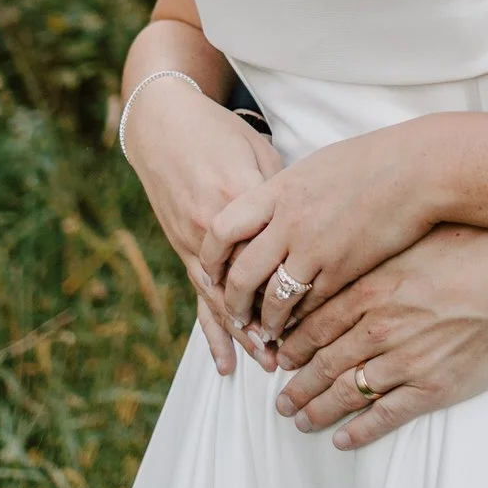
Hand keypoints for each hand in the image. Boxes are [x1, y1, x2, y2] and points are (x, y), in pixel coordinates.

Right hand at [124, 85, 283, 374]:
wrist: (163, 124)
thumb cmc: (220, 132)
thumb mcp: (258, 153)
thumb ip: (280, 194)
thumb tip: (310, 227)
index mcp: (240, 199)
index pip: (273, 251)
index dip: (297, 282)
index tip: (324, 307)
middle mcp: (214, 227)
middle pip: (247, 284)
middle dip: (272, 320)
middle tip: (300, 350)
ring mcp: (194, 241)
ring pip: (222, 299)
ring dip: (245, 334)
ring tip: (268, 363)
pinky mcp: (182, 247)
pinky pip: (200, 296)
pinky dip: (213, 329)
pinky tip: (225, 361)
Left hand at [201, 119, 443, 341]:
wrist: (417, 170)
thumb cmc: (370, 162)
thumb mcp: (313, 168)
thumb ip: (282, 193)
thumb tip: (263, 211)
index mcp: (278, 191)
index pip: (222, 229)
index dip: (210, 256)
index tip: (211, 273)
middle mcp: (290, 221)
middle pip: (241, 273)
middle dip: (232, 303)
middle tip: (234, 317)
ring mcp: (316, 248)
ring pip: (273, 298)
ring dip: (266, 321)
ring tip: (266, 333)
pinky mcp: (344, 270)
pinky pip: (310, 305)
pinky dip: (301, 320)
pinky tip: (301, 327)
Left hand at [273, 226, 487, 448]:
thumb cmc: (474, 248)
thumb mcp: (412, 242)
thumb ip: (375, 260)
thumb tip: (343, 265)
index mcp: (370, 290)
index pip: (314, 325)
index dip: (291, 345)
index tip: (278, 355)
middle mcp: (378, 329)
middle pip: (322, 363)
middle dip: (296, 384)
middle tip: (279, 399)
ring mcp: (403, 362)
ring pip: (346, 393)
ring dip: (317, 410)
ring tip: (300, 421)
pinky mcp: (431, 388)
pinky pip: (385, 416)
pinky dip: (359, 431)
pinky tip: (342, 439)